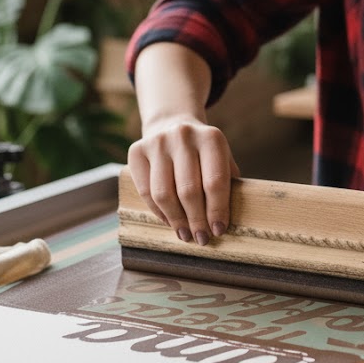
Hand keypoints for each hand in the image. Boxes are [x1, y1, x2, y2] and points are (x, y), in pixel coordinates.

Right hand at [127, 116, 239, 245]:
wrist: (173, 124)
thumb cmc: (204, 153)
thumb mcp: (222, 160)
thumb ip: (227, 185)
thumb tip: (223, 224)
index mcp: (211, 137)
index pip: (215, 181)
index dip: (217, 210)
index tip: (219, 230)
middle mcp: (183, 136)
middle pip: (188, 190)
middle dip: (196, 220)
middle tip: (201, 238)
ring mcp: (157, 142)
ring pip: (164, 194)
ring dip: (176, 220)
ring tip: (185, 234)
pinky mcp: (136, 151)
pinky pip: (145, 191)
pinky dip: (158, 212)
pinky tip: (169, 221)